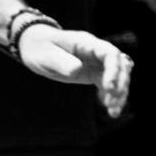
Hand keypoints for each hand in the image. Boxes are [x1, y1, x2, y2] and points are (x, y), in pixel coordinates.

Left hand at [17, 24, 132, 117]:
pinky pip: (109, 84)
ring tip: (113, 112)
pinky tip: (111, 111)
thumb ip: (61, 62)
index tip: (109, 88)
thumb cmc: (40, 47)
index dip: (113, 69)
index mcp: (86, 43)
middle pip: (120, 65)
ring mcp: (96, 62)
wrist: (34, 46)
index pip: (109, 53)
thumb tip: (77, 69)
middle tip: (112, 103)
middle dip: (120, 83)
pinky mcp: (93, 73)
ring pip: (118, 76)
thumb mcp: (46, 55)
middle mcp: (96, 52)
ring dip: (120, 93)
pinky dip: (112, 96)